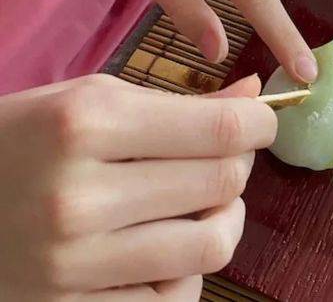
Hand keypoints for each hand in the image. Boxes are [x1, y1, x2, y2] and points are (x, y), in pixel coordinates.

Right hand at [0, 74, 275, 300]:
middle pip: (223, 184)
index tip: (263, 124)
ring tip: (203, 204)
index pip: (221, 130)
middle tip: (224, 158)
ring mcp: (73, 265)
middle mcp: (80, 197)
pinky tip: (164, 249)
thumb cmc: (22, 141)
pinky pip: (174, 297)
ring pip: (212, 245)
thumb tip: (254, 97)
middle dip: (239, 166)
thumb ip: (176, 103)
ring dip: (224, 219)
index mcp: (87, 124)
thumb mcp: (90, 102)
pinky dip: (184, 270)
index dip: (261, 125)